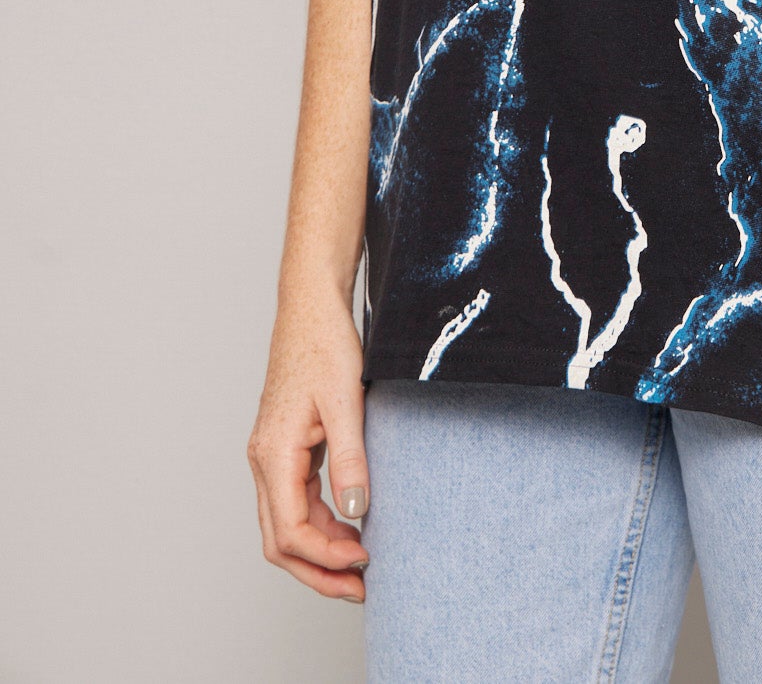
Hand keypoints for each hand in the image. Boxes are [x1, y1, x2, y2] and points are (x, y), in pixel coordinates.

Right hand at [247, 291, 371, 601]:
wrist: (311, 307)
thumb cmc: (324, 344)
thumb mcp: (345, 401)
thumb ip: (350, 458)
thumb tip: (356, 511)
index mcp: (273, 454)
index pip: (290, 531)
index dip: (326, 555)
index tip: (365, 560)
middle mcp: (264, 460)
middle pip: (279, 541)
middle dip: (317, 570)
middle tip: (360, 587)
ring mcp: (271, 456)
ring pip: (285, 525)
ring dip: (319, 550)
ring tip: (360, 564)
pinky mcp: (286, 449)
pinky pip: (295, 501)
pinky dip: (320, 523)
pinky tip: (351, 526)